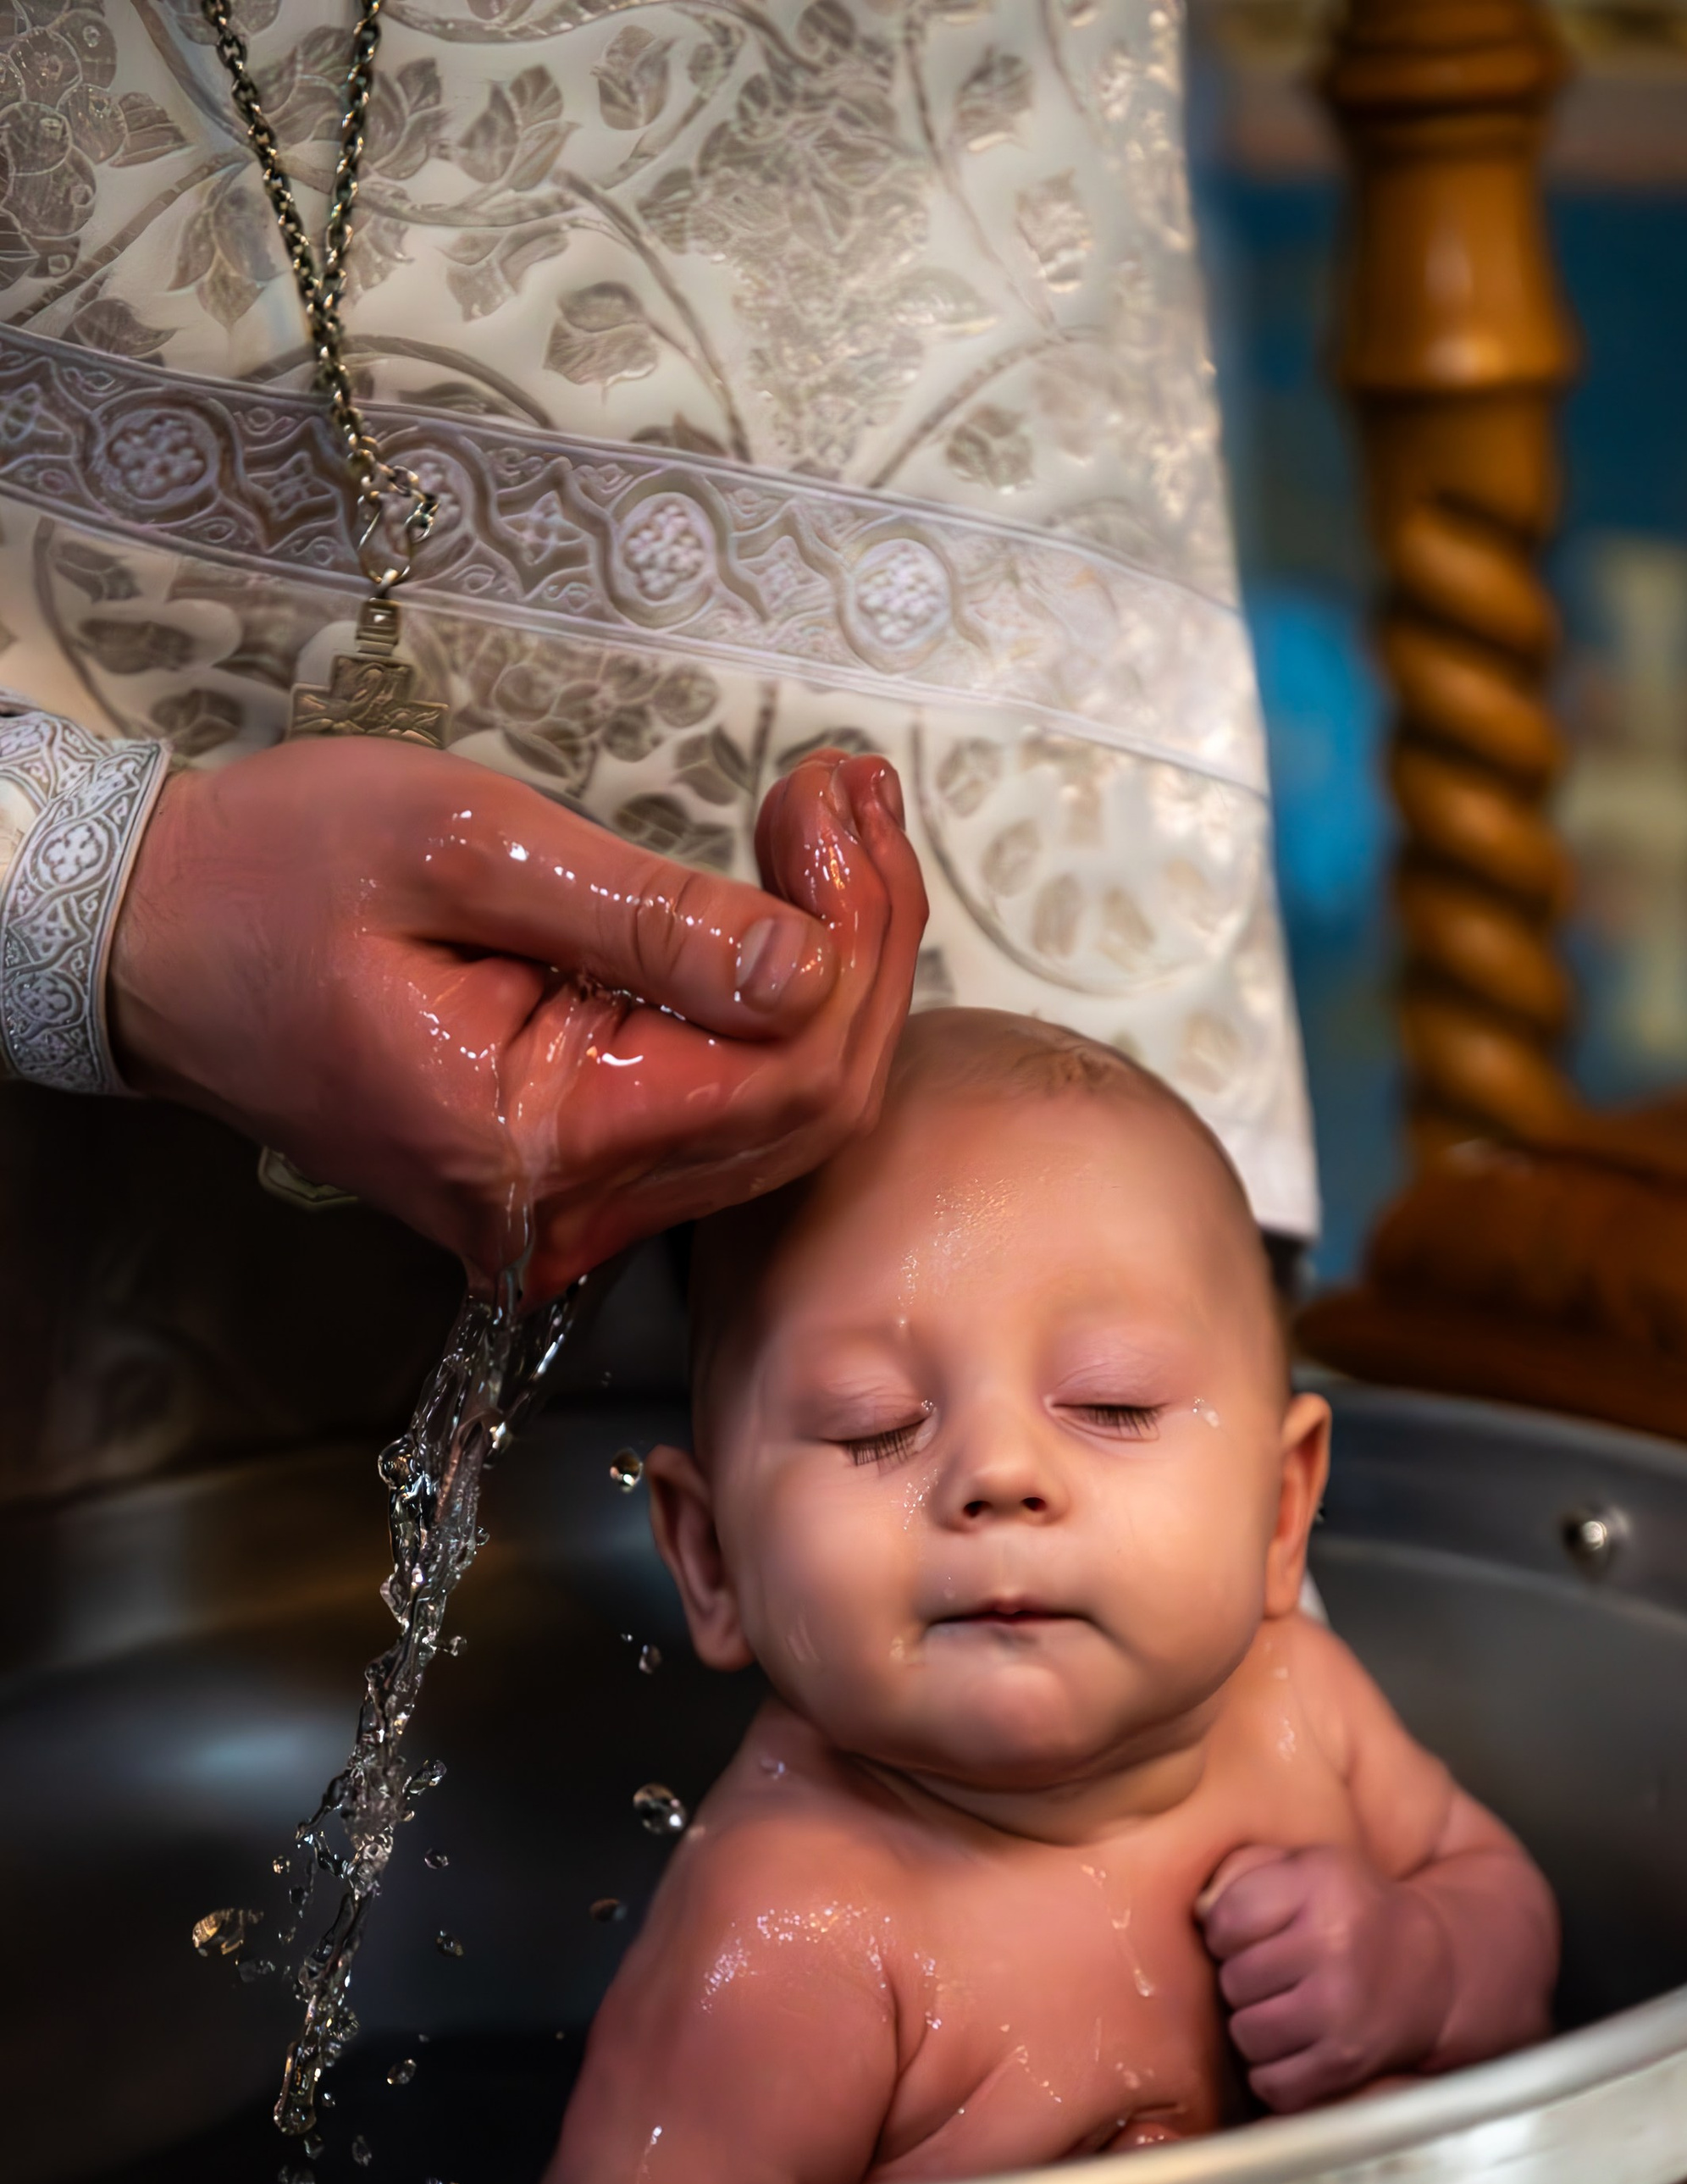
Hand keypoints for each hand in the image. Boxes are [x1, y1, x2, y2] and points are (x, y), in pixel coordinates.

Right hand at [108, 740, 924, 1298]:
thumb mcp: (462, 848)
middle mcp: (565, 1215)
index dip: (855, 940)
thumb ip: (645, 918)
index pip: (785, 1078)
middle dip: (864, 945)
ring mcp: (570, 1212)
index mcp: (535, 1145)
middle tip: (849, 797)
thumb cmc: (272, 876)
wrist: (153, 944)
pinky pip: (721, 1117)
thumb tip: (804, 965)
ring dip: (831, 973)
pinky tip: (783, 907)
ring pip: (780, 1120)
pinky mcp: (571, 1181)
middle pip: (807, 1111)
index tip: (841, 796)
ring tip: (829, 825)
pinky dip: (769, 1013)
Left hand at [1197, 1842, 1456, 2114]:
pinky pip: (1272, 2083)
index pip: (1225, 1919)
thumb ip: (1244, 1873)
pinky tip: (1298, 2047)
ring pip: (1245, 2034)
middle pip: (1233, 1980)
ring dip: (1256, 2029)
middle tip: (1279, 1976)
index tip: (1257, 1933)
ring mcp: (1342, 2008)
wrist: (1431, 1971)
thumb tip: (1198, 1914)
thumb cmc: (1349, 1915)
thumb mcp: (1307, 1869)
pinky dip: (1275, 2074)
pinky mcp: (1346, 2061)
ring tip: (1287, 2009)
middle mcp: (1336, 1943)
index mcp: (1322, 1884)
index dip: (1229, 1931)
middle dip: (1245, 1982)